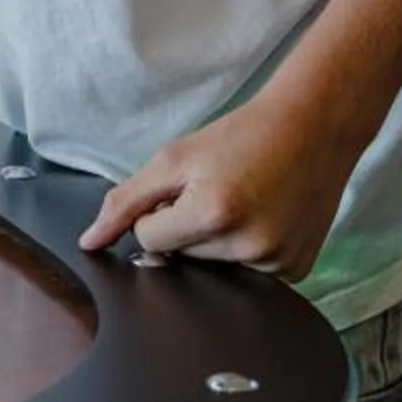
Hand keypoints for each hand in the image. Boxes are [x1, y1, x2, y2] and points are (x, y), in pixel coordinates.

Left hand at [77, 91, 363, 281]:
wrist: (313, 127)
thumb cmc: (241, 136)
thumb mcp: (174, 158)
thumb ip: (124, 201)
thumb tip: (88, 243)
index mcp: (213, 214)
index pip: (150, 240)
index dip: (159, 212)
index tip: (185, 188)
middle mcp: (248, 246)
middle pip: (182, 258)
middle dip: (188, 228)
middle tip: (218, 191)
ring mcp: (277, 263)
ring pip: (212, 270)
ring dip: (215, 242)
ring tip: (242, 202)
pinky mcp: (296, 270)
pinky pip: (248, 274)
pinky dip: (246, 251)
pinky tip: (262, 217)